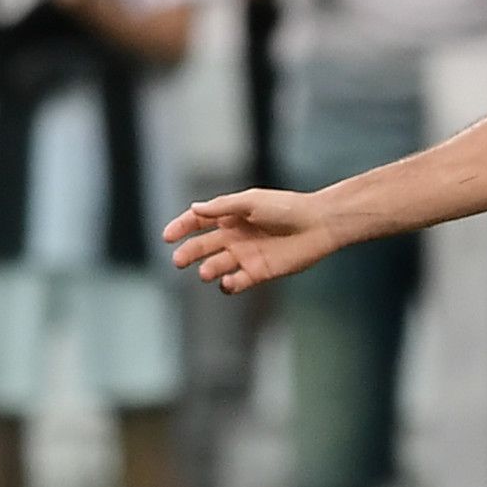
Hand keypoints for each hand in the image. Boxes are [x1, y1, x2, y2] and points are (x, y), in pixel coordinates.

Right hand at [163, 188, 342, 292]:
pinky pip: (236, 282)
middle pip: (203, 246)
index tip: (167, 236)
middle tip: (178, 260)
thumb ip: (223, 207)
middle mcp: (236, 236)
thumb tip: (195, 208)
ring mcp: (246, 255)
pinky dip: (228, 284)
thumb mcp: (251, 202)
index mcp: (232, 216)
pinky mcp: (259, 272)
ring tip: (208, 270)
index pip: (199, 221)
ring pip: (217, 266)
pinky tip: (228, 281)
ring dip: (208, 269)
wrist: (318, 224)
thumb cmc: (287, 208)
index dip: (181, 227)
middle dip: (189, 253)